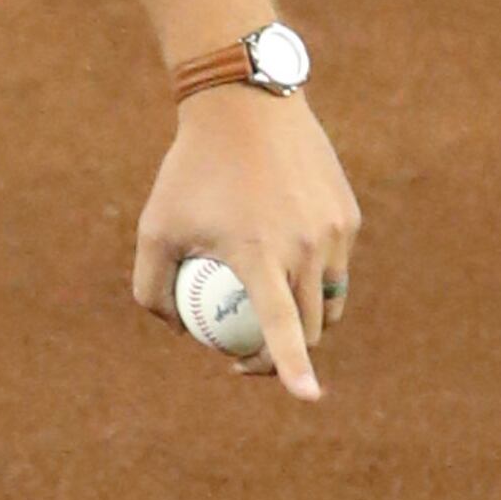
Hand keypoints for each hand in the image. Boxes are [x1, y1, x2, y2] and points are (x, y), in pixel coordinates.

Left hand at [134, 85, 360, 403]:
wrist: (245, 101)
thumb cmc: (190, 169)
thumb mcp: (153, 228)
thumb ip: (152, 289)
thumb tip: (181, 332)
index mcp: (261, 254)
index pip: (284, 327)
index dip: (296, 367)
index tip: (308, 398)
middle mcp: (306, 246)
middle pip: (312, 327)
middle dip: (286, 357)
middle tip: (246, 357)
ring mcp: (334, 230)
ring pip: (330, 300)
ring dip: (303, 319)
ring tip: (267, 315)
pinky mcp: (348, 215)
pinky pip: (335, 264)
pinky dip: (312, 275)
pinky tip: (281, 258)